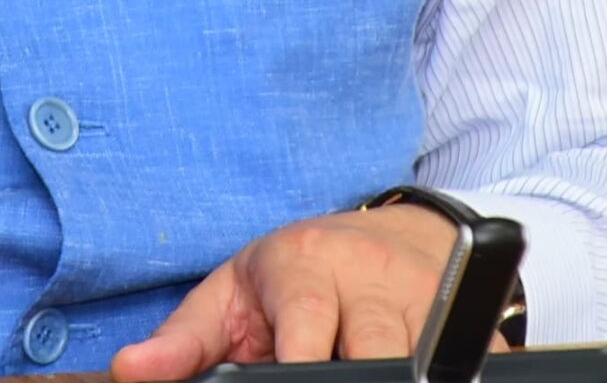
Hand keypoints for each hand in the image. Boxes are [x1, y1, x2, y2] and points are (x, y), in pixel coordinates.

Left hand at [111, 207, 465, 378]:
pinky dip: (448, 372)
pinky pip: (472, 360)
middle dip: (358, 374)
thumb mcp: (231, 295)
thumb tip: (129, 370)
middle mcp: (372, 275)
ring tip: (360, 373)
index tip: (294, 378)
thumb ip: (183, 340)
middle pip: (379, 348)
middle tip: (334, 380)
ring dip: (400, 372)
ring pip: (427, 357)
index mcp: (306, 264)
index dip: (303, 359)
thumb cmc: (292, 275)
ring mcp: (430, 295)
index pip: (309, 319)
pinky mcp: (478, 320)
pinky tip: (419, 373)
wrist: (382, 237)